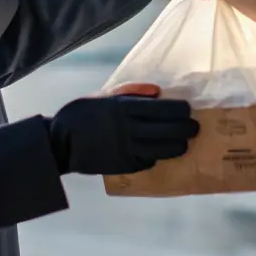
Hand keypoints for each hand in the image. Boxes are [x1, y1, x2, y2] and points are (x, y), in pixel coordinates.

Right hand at [49, 95, 199, 176]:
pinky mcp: (123, 165)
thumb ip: (131, 91)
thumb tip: (157, 91)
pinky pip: (147, 161)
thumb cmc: (83, 113)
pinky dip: (156, 157)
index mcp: (124, 108)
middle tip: (194, 128)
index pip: (163, 108)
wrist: (61, 142)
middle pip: (168, 130)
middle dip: (186, 129)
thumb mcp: (104, 96)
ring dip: (178, 146)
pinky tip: (160, 153)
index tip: (187, 110)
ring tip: (184, 144)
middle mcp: (129, 128)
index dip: (180, 110)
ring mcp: (127, 148)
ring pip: (162, 149)